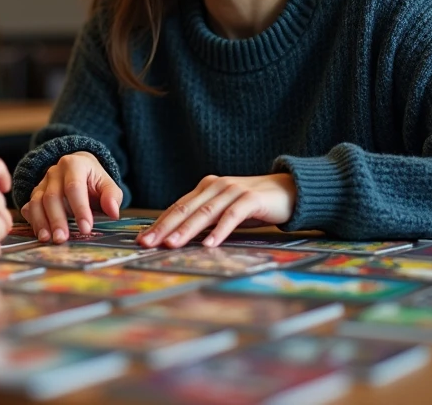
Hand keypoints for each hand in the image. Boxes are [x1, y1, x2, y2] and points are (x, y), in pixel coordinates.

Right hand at [21, 151, 123, 243]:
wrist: (77, 168)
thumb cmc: (93, 180)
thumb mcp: (107, 184)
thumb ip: (112, 196)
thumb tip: (113, 212)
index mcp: (74, 164)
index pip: (74, 187)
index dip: (80, 209)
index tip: (86, 228)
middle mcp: (54, 172)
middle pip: (52, 196)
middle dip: (57, 219)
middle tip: (62, 239)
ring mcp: (42, 183)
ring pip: (37, 202)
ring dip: (41, 222)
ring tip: (47, 239)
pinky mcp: (35, 194)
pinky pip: (29, 207)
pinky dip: (33, 221)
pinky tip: (39, 233)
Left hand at [138, 173, 296, 248]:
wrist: (289, 190)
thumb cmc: (254, 204)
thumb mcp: (225, 209)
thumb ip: (206, 218)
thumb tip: (179, 237)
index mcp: (205, 188)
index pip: (177, 207)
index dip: (159, 223)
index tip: (142, 239)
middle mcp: (216, 186)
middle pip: (184, 209)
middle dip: (164, 227)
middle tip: (147, 243)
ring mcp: (233, 191)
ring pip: (204, 213)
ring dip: (186, 230)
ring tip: (171, 245)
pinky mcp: (251, 199)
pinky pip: (231, 216)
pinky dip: (219, 231)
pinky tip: (209, 244)